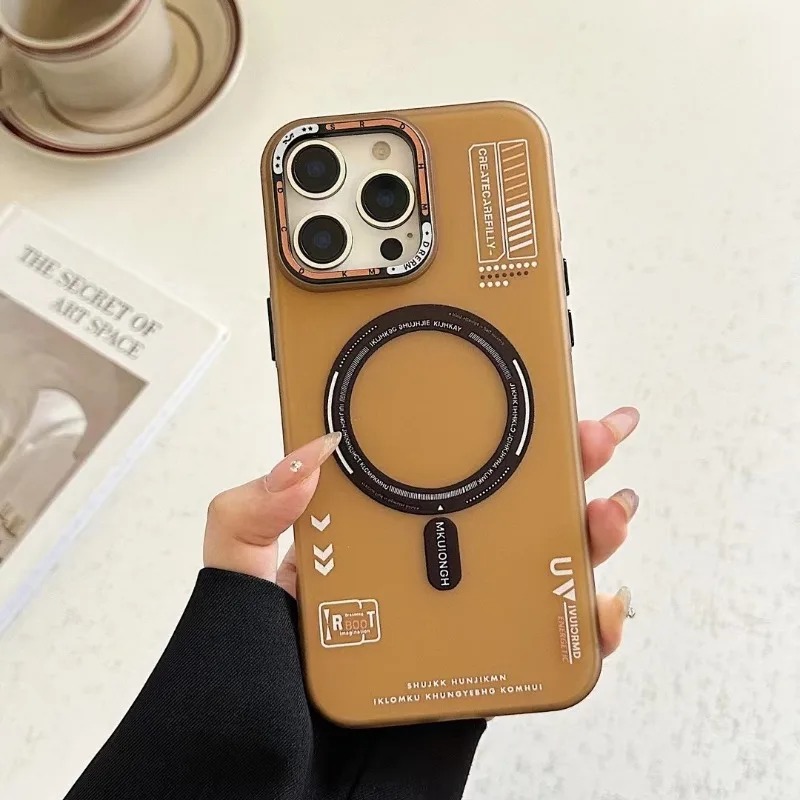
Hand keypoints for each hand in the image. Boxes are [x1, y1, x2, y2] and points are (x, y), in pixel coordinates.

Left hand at [204, 406, 639, 657]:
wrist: (280, 768)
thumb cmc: (254, 667)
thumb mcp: (240, 573)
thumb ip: (253, 512)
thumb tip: (306, 455)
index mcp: (379, 528)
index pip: (444, 464)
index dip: (494, 428)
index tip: (529, 400)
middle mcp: (427, 561)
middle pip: (511, 504)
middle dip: (566, 467)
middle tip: (594, 439)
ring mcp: (459, 609)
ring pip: (540, 563)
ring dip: (588, 534)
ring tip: (606, 515)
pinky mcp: (481, 659)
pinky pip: (546, 638)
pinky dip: (586, 622)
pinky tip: (599, 605)